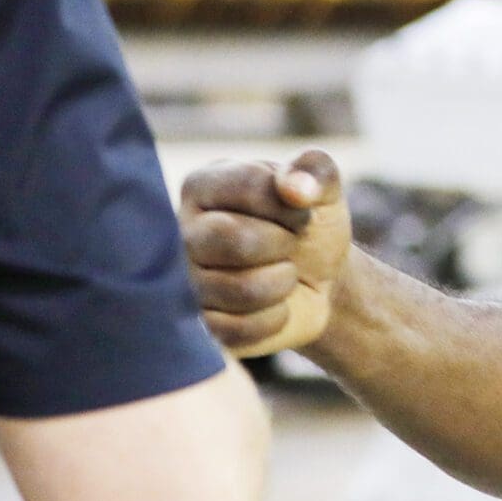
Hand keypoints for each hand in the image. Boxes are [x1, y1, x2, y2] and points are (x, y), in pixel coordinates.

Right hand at [178, 150, 354, 357]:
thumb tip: (296, 188)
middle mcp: (178, 233)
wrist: (318, 279)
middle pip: (236, 241)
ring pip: (242, 289)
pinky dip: (275, 318)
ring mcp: (182, 284)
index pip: (250, 188)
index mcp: (201, 185)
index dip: (291, 206)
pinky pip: (241, 329)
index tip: (300, 212)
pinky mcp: (199, 328)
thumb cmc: (308, 223)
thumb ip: (315, 171)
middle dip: (283, 244)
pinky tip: (273, 305)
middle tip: (289, 245)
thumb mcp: (323, 187)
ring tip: (282, 274)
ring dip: (282, 283)